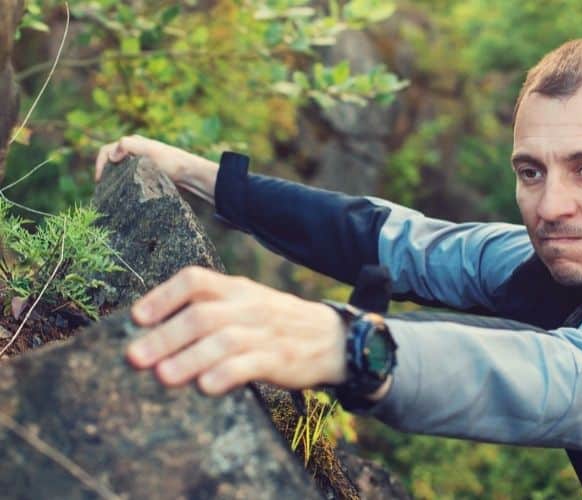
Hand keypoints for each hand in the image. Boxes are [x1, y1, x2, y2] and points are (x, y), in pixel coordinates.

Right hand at [94, 134, 209, 183]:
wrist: (191, 174)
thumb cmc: (171, 162)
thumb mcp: (149, 151)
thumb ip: (128, 147)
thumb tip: (111, 155)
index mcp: (132, 143)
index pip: (106, 150)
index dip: (99, 164)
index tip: (99, 180)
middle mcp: (135, 151)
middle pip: (111, 161)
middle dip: (105, 173)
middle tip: (104, 189)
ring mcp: (141, 163)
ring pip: (120, 170)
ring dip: (114, 180)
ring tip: (112, 194)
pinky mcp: (147, 174)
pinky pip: (130, 178)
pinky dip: (124, 184)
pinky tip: (125, 194)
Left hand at [126, 266, 347, 394]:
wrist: (334, 338)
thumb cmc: (279, 324)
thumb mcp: (248, 304)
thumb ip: (210, 311)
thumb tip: (155, 330)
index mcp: (237, 289)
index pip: (195, 280)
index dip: (162, 296)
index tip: (136, 318)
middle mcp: (249, 306)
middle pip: (201, 315)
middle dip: (164, 336)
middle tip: (134, 358)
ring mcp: (266, 333)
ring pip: (222, 341)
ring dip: (188, 358)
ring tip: (162, 376)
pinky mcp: (281, 359)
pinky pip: (250, 365)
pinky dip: (225, 375)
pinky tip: (205, 387)